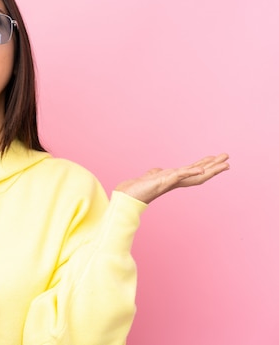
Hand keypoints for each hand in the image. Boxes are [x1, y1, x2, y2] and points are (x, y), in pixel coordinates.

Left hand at [115, 153, 229, 203]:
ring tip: (224, 163)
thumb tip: (157, 171)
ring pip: (194, 175)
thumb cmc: (138, 188)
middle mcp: (175, 181)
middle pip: (199, 173)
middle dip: (214, 166)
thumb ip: (155, 173)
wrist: (127, 197)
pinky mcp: (163, 182)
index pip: (194, 171)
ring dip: (210, 169)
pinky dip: (189, 172)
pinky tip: (200, 170)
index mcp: (174, 179)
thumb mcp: (150, 177)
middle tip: (228, 158)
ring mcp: (171, 182)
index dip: (206, 165)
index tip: (218, 158)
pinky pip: (179, 176)